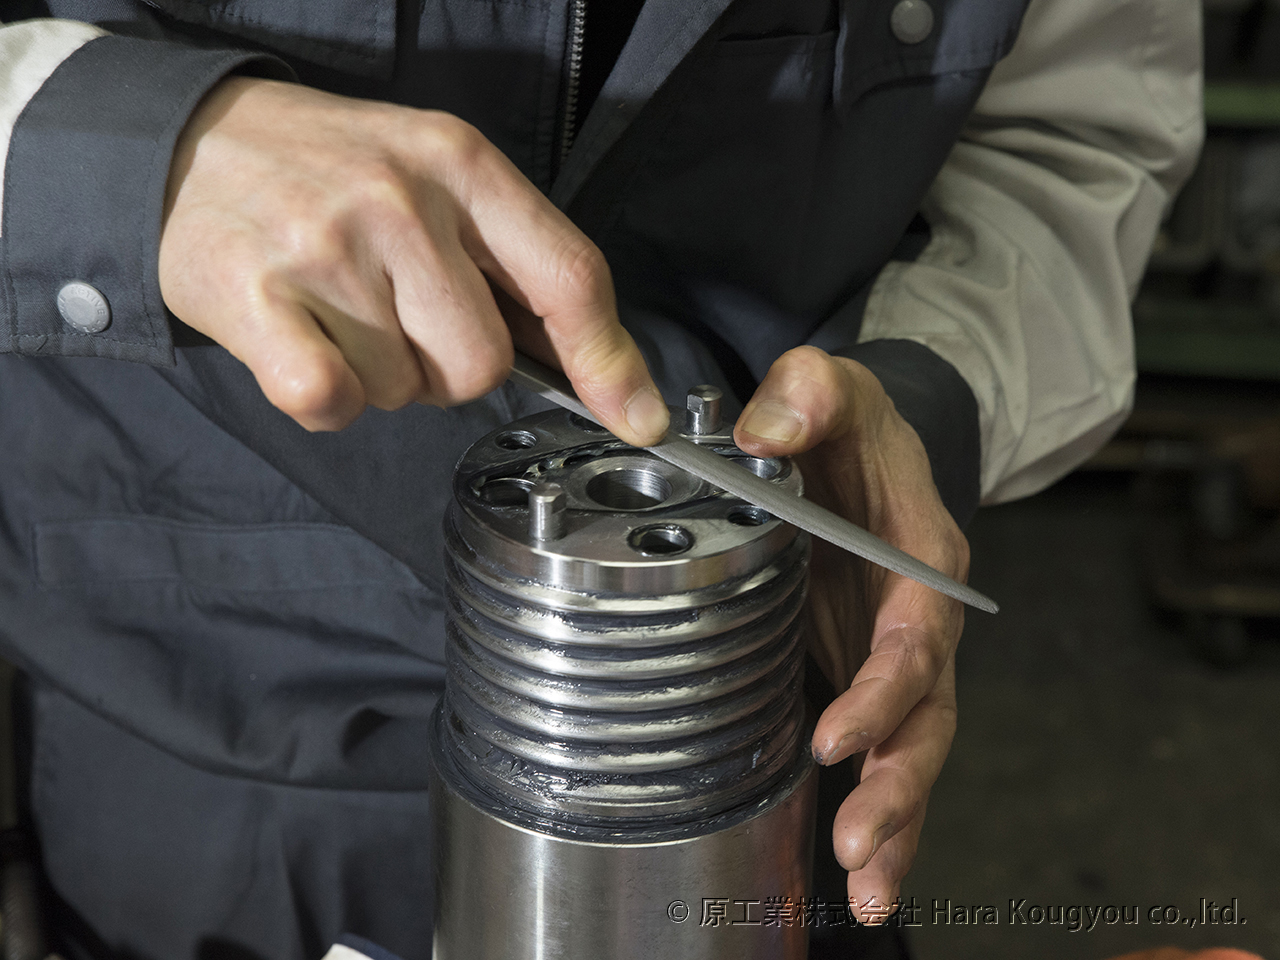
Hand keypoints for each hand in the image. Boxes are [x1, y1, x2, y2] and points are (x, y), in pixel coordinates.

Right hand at [158, 78, 668, 443]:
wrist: (189, 145)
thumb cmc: (331, 170)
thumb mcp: (435, 175)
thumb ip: (516, 260)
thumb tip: (600, 368)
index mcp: (461, 163)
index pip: (569, 277)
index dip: (612, 361)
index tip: (636, 416)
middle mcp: (400, 199)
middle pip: (483, 364)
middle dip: (448, 369)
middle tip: (398, 321)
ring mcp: (325, 246)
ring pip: (406, 391)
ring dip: (382, 379)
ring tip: (340, 313)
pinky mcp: (254, 296)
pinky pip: (331, 401)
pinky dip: (327, 400)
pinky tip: (305, 346)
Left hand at [733, 345, 968, 922]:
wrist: (854, 451)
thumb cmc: (851, 428)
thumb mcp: (833, 388)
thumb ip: (806, 395)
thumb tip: (764, 431)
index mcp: (921, 562)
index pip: (915, 637)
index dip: (884, 691)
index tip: (836, 734)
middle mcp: (916, 624)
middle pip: (925, 718)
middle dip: (896, 784)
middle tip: (858, 844)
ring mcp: (890, 660)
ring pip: (909, 752)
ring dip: (893, 819)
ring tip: (866, 888)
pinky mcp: (857, 678)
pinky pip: (874, 752)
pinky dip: (871, 811)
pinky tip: (852, 876)